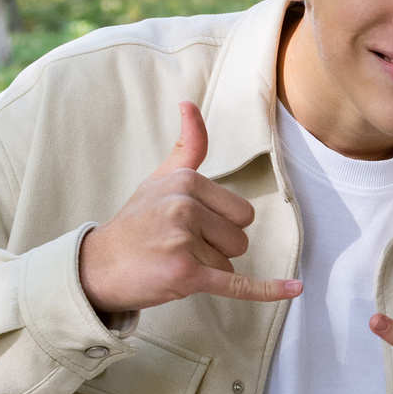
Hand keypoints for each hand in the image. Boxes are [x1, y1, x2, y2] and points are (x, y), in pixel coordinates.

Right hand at [79, 102, 300, 313]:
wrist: (98, 266)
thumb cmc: (136, 223)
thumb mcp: (160, 179)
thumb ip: (187, 147)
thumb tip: (189, 104)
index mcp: (185, 181)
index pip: (241, 212)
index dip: (219, 226)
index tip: (185, 226)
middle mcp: (184, 206)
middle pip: (240, 238)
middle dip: (217, 250)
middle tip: (180, 248)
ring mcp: (184, 240)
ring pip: (230, 263)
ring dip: (207, 270)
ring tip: (173, 262)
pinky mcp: (185, 274)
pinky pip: (237, 284)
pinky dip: (266, 289)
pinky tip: (294, 288)